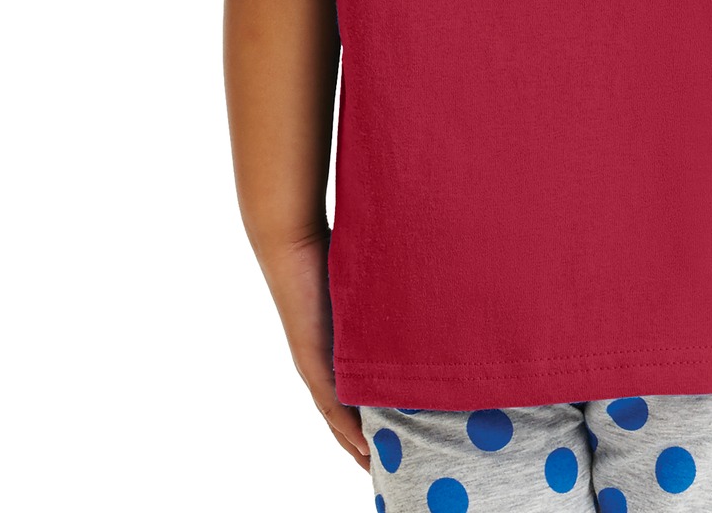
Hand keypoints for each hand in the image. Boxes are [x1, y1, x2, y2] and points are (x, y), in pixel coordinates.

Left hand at [257, 229, 370, 470]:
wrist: (292, 242)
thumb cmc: (330, 252)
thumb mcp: (367, 285)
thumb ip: (385, 298)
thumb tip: (418, 294)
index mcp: (337, 350)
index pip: (355, 395)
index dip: (371, 421)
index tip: (392, 441)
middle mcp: (324, 362)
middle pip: (344, 416)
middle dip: (363, 444)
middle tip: (386, 470)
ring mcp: (315, 363)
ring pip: (336, 417)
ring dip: (355, 444)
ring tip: (376, 469)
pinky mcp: (310, 358)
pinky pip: (330, 400)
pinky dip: (345, 425)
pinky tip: (361, 445)